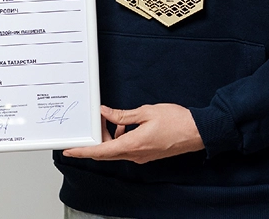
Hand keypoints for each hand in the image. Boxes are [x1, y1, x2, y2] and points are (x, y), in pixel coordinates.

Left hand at [62, 104, 203, 163]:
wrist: (197, 131)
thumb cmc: (176, 121)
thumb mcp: (146, 112)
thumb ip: (123, 115)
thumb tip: (105, 114)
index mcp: (133, 144)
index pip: (101, 152)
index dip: (83, 151)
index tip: (70, 150)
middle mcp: (135, 155)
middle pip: (106, 153)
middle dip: (96, 140)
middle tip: (93, 125)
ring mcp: (142, 157)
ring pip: (117, 151)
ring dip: (110, 138)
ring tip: (112, 120)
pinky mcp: (147, 154)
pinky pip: (127, 150)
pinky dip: (121, 139)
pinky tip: (126, 126)